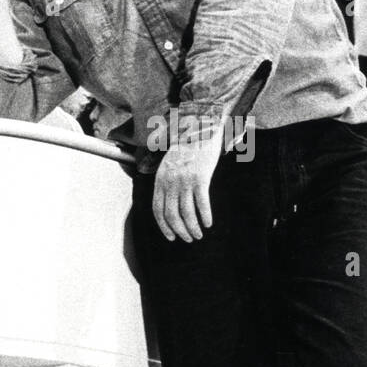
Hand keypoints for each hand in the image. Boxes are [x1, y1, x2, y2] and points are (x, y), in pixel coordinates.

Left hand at [152, 120, 225, 240]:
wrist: (199, 127)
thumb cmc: (187, 148)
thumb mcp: (169, 164)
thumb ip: (167, 182)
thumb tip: (171, 203)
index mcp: (160, 180)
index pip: (157, 209)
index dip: (163, 226)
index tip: (171, 236)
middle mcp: (169, 182)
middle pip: (171, 215)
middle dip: (179, 231)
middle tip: (188, 239)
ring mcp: (184, 180)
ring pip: (186, 212)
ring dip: (192, 227)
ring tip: (199, 234)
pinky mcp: (200, 177)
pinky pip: (201, 203)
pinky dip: (205, 216)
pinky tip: (209, 223)